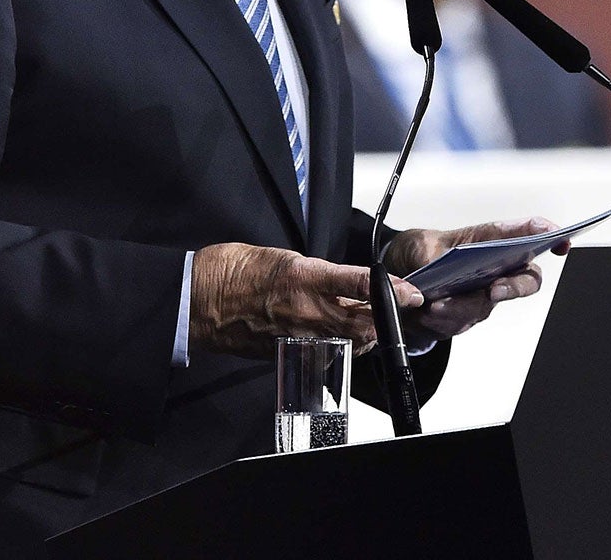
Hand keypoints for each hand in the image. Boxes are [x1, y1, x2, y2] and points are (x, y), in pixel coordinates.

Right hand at [190, 242, 422, 357]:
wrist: (200, 299)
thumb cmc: (236, 269)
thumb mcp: (284, 258)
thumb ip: (319, 275)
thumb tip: (346, 284)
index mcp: (304, 277)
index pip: (360, 284)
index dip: (391, 290)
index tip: (410, 292)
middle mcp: (306, 310)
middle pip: (363, 322)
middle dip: (388, 317)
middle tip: (403, 308)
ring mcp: (298, 335)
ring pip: (348, 341)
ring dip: (368, 332)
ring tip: (378, 321)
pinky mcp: (288, 352)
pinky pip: (326, 351)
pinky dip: (342, 344)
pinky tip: (345, 335)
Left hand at [381, 217, 561, 340]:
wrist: (401, 279)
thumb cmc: (420, 252)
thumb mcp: (418, 243)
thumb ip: (428, 252)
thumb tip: (436, 263)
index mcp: (488, 239)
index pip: (524, 234)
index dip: (546, 234)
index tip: (559, 239)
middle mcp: (494, 268)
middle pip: (525, 279)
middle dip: (515, 287)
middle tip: (495, 290)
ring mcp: (483, 295)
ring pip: (487, 306)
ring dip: (462, 307)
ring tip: (437, 304)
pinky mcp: (467, 316)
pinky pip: (461, 322)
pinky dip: (444, 318)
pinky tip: (429, 312)